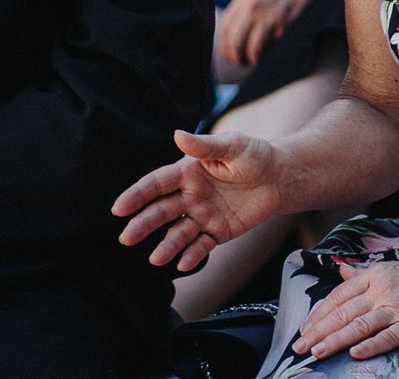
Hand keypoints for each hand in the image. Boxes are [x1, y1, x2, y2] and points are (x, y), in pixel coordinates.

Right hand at [113, 128, 284, 269]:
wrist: (279, 177)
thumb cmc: (253, 155)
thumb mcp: (232, 145)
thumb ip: (205, 145)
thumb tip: (177, 134)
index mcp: (187, 173)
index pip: (157, 184)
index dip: (138, 195)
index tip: (119, 208)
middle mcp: (190, 196)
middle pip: (162, 211)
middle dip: (143, 224)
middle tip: (127, 238)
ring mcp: (202, 216)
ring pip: (179, 233)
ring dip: (167, 246)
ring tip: (155, 259)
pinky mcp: (217, 232)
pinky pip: (202, 246)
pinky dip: (192, 254)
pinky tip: (183, 264)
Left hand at [216, 0, 332, 68]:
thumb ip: (244, 8)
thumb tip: (236, 35)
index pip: (226, 32)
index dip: (227, 50)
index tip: (232, 55)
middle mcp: (254, 7)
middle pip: (237, 44)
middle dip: (238, 59)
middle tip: (244, 62)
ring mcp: (273, 15)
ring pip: (256, 50)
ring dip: (255, 60)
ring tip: (258, 61)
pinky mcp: (291, 21)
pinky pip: (278, 46)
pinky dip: (275, 53)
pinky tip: (276, 51)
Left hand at [294, 254, 398, 361]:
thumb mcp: (392, 267)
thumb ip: (364, 273)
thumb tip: (341, 270)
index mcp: (375, 275)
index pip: (339, 295)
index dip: (320, 313)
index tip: (304, 328)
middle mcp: (382, 290)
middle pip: (344, 312)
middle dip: (318, 330)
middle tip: (299, 347)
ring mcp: (397, 307)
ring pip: (359, 325)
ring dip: (335, 340)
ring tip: (316, 352)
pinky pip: (388, 336)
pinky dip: (371, 345)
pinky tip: (354, 353)